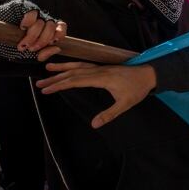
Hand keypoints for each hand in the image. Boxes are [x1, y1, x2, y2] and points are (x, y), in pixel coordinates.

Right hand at [18, 9, 66, 60]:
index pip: (61, 27)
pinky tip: (22, 28)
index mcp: (47, 28)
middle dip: (43, 40)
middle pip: (51, 27)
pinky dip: (28, 23)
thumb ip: (44, 54)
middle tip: (32, 48)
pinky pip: (32, 14)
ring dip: (33, 35)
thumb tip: (57, 48)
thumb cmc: (14, 46)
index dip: (59, 35)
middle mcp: (42, 19)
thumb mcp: (30, 55)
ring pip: (41, 23)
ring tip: (24, 44)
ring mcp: (33, 13)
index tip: (51, 43)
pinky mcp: (24, 7)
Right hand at [35, 62, 156, 128]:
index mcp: (102, 78)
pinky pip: (84, 65)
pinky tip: (67, 67)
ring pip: (78, 66)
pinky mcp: (103, 67)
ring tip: (47, 68)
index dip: (59, 85)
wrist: (149, 74)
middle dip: (55, 78)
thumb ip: (110, 114)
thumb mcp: (125, 104)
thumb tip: (94, 124)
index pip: (75, 81)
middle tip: (39, 83)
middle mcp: (99, 70)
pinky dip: (73, 65)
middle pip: (73, 73)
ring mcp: (101, 67)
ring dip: (62, 68)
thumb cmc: (138, 89)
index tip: (46, 89)